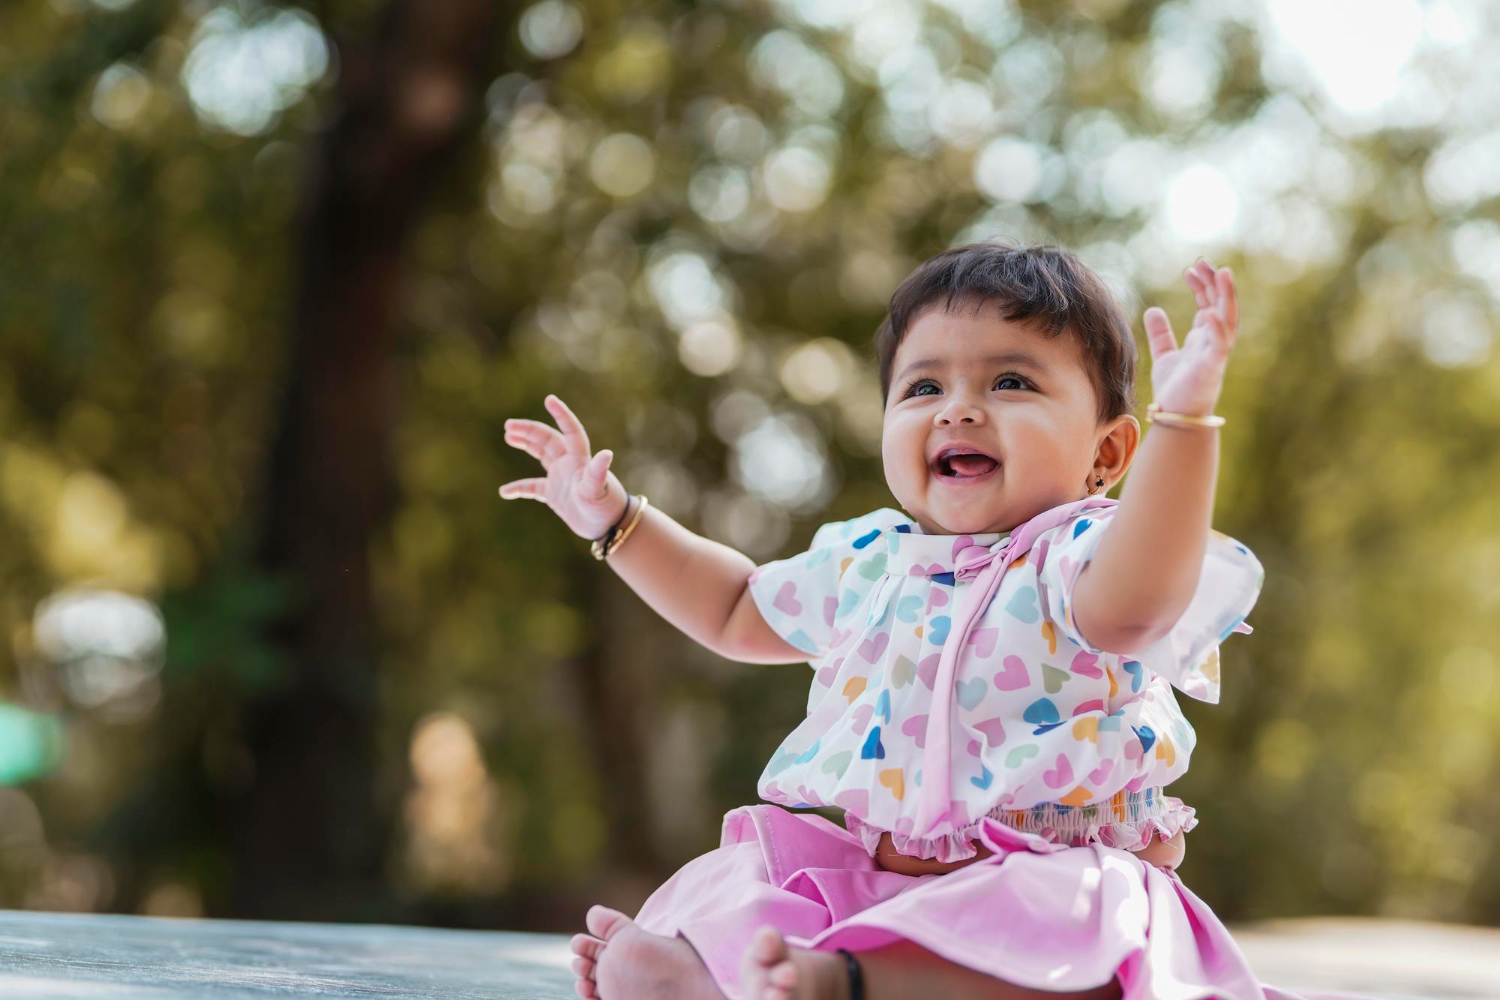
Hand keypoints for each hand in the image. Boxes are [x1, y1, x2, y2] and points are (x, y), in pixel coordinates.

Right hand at [500, 394, 628, 540]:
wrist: (608, 527)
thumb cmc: (606, 506)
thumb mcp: (598, 489)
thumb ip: (598, 472)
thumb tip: (606, 454)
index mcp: (579, 459)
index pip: (570, 430)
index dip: (561, 414)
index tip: (549, 399)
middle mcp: (569, 464)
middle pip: (547, 439)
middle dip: (529, 430)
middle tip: (508, 426)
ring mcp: (561, 478)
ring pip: (541, 454)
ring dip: (526, 444)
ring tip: (508, 436)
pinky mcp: (555, 495)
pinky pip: (533, 487)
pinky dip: (519, 488)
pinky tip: (505, 491)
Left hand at [1143, 258, 1238, 417]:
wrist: (1177, 417)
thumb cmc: (1175, 388)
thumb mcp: (1164, 355)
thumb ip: (1161, 333)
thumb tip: (1153, 310)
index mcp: (1204, 336)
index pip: (1208, 302)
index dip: (1203, 284)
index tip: (1191, 268)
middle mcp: (1213, 341)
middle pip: (1220, 304)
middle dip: (1215, 282)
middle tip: (1204, 261)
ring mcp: (1215, 352)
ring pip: (1228, 318)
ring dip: (1226, 296)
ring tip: (1222, 273)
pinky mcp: (1212, 367)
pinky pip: (1219, 344)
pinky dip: (1217, 328)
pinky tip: (1210, 312)